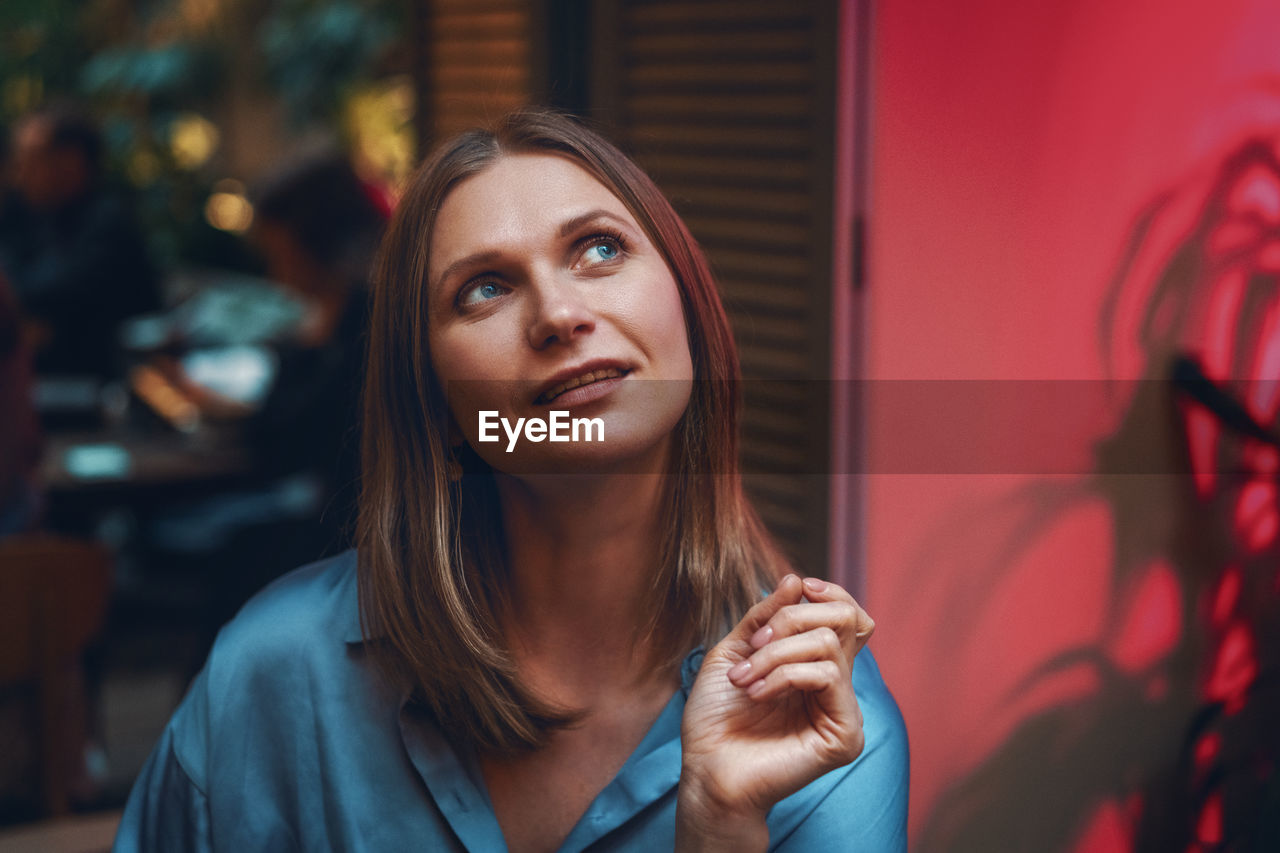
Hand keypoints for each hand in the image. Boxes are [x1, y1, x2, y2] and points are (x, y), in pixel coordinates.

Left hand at [676, 574, 873, 849]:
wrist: (706, 769)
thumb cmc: (716, 717)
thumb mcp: (735, 651)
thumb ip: (765, 616)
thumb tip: (795, 580)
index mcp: (814, 664)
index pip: (848, 616)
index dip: (831, 592)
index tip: (799, 586)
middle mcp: (835, 685)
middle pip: (846, 619)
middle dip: (792, 618)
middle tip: (754, 643)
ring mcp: (843, 710)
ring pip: (829, 644)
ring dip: (776, 653)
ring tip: (744, 678)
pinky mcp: (845, 735)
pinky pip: (829, 676)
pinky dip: (785, 675)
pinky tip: (758, 694)